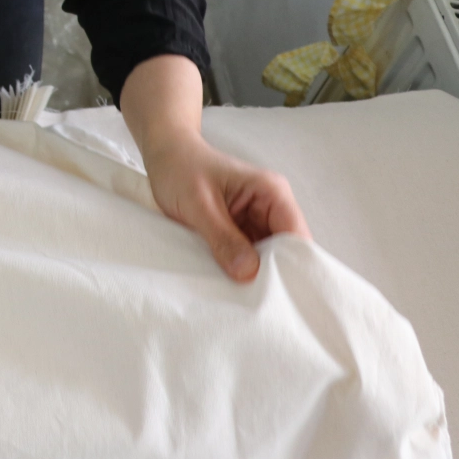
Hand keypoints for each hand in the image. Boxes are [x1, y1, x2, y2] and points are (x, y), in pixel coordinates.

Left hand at [121, 55, 309, 281]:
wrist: (163, 154)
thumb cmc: (180, 168)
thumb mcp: (198, 204)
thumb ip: (223, 238)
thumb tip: (249, 273)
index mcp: (271, 192)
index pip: (295, 236)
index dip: (290, 266)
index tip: (278, 295)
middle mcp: (271, 206)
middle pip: (285, 251)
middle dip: (272, 274)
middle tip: (257, 304)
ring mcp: (256, 219)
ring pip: (266, 257)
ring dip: (254, 274)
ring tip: (242, 299)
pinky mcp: (240, 230)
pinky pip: (248, 255)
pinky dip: (241, 269)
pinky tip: (231, 285)